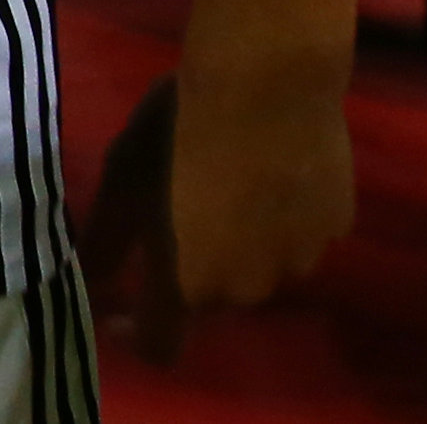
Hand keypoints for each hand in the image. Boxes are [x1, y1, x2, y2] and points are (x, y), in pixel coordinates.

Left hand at [82, 67, 354, 363]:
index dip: (135, 331)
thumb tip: (89, 282)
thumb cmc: (179, 126)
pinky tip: (275, 163)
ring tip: (234, 175)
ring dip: (247, 240)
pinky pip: (304, 232)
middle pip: (213, 295)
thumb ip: (106, 241)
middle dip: (196, 264)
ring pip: (263, 265)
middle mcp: (246, 290)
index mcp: (187, 283)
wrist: (266, 81)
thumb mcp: (123, 176)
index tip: (120, 305)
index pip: (159, 344)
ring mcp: (299, 260)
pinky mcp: (337, 227)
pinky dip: (287, 212)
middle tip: (184, 201)